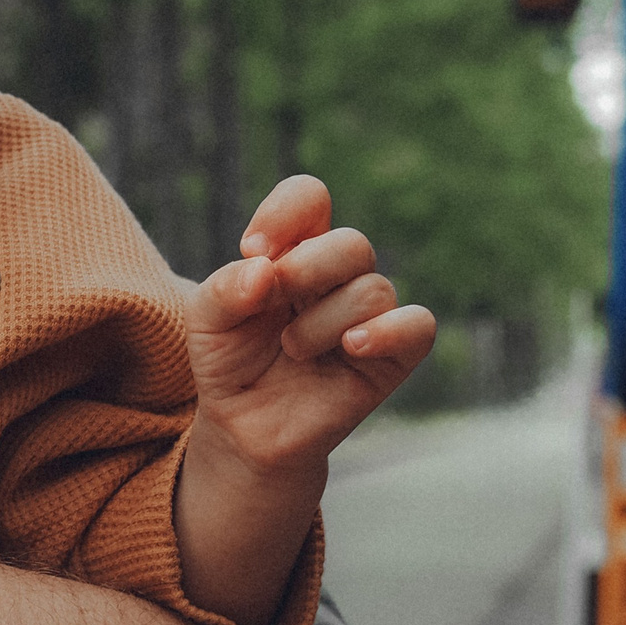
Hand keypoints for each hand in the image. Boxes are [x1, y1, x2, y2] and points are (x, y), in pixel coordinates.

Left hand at [173, 176, 435, 624]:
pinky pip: (419, 326)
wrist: (244, 427)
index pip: (310, 197)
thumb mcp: (206, 321)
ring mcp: (368, 315)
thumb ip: (224, 289)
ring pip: (373, 289)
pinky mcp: (391, 358)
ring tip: (292, 349)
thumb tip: (264, 270)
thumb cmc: (230, 360)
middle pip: (352, 242)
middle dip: (308, 268)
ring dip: (321, 322)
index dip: (286, 213)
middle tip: (272, 300)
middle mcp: (338, 276)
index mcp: (295, 250)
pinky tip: (352, 346)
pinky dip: (389, 331)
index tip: (252, 250)